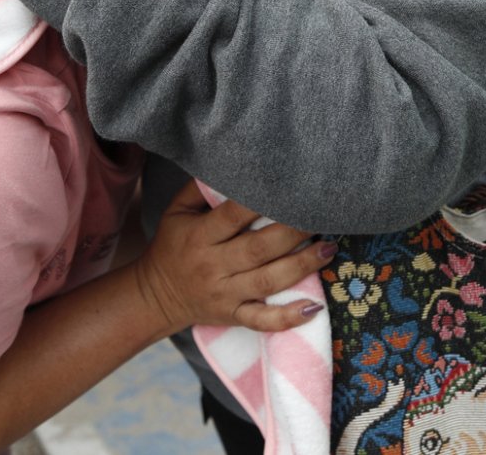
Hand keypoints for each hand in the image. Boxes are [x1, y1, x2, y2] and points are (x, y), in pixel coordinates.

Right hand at [133, 181, 330, 334]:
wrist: (157, 294)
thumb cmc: (172, 245)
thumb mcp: (175, 212)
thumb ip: (199, 190)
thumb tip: (230, 165)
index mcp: (200, 236)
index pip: (233, 216)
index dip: (260, 203)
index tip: (288, 190)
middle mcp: (214, 265)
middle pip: (259, 248)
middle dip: (293, 232)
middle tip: (319, 217)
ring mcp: (225, 294)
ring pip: (268, 281)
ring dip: (301, 266)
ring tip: (328, 249)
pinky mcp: (234, 316)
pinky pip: (263, 320)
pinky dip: (288, 317)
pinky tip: (314, 308)